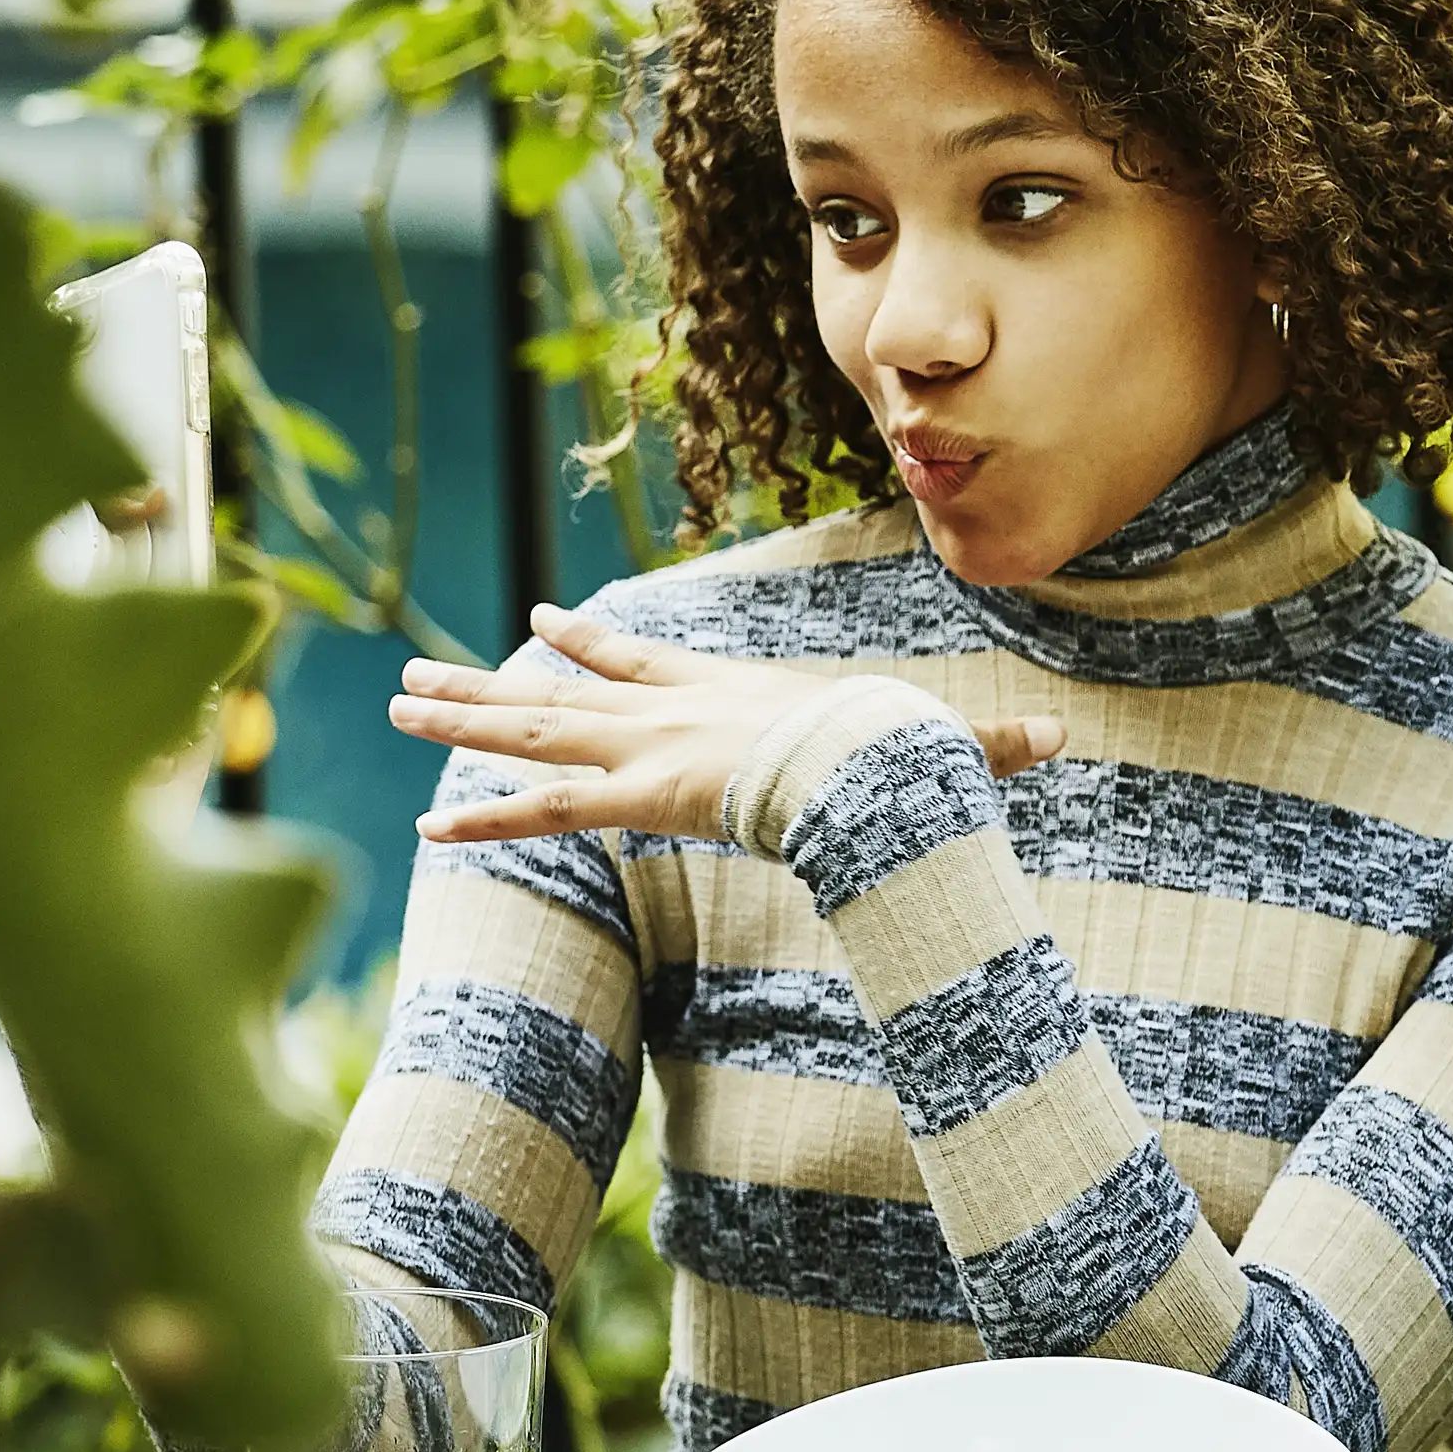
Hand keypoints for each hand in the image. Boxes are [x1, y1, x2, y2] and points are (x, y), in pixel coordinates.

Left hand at [392, 605, 1066, 844]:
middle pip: (557, 695)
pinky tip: (427, 827)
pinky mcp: (633, 793)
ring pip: (530, 734)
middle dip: (485, 688)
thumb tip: (1060, 738)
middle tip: (417, 678)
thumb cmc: (898, 749)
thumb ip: (987, 749)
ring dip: (458, 722)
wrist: (862, 757)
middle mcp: (665, 712)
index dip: (588, 644)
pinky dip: (485, 818)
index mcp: (719, 694)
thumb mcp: (939, 743)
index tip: (543, 624)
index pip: (638, 661)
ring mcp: (642, 748)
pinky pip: (543, 811)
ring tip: (393, 707)